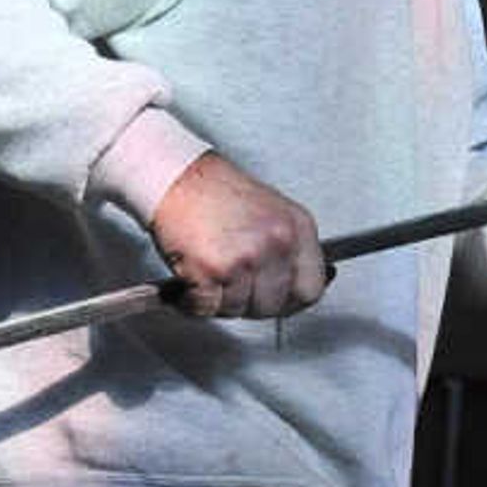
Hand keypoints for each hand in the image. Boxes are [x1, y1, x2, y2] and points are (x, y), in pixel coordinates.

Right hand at [149, 151, 329, 318]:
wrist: (175, 176)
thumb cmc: (214, 192)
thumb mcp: (270, 212)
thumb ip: (288, 250)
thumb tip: (298, 286)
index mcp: (298, 228)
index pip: (311, 289)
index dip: (290, 302)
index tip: (277, 303)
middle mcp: (278, 242)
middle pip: (274, 305)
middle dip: (249, 303)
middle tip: (231, 286)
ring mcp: (247, 258)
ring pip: (239, 309)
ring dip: (219, 301)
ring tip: (209, 275)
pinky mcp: (213, 270)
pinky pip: (208, 308)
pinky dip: (193, 302)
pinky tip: (190, 284)